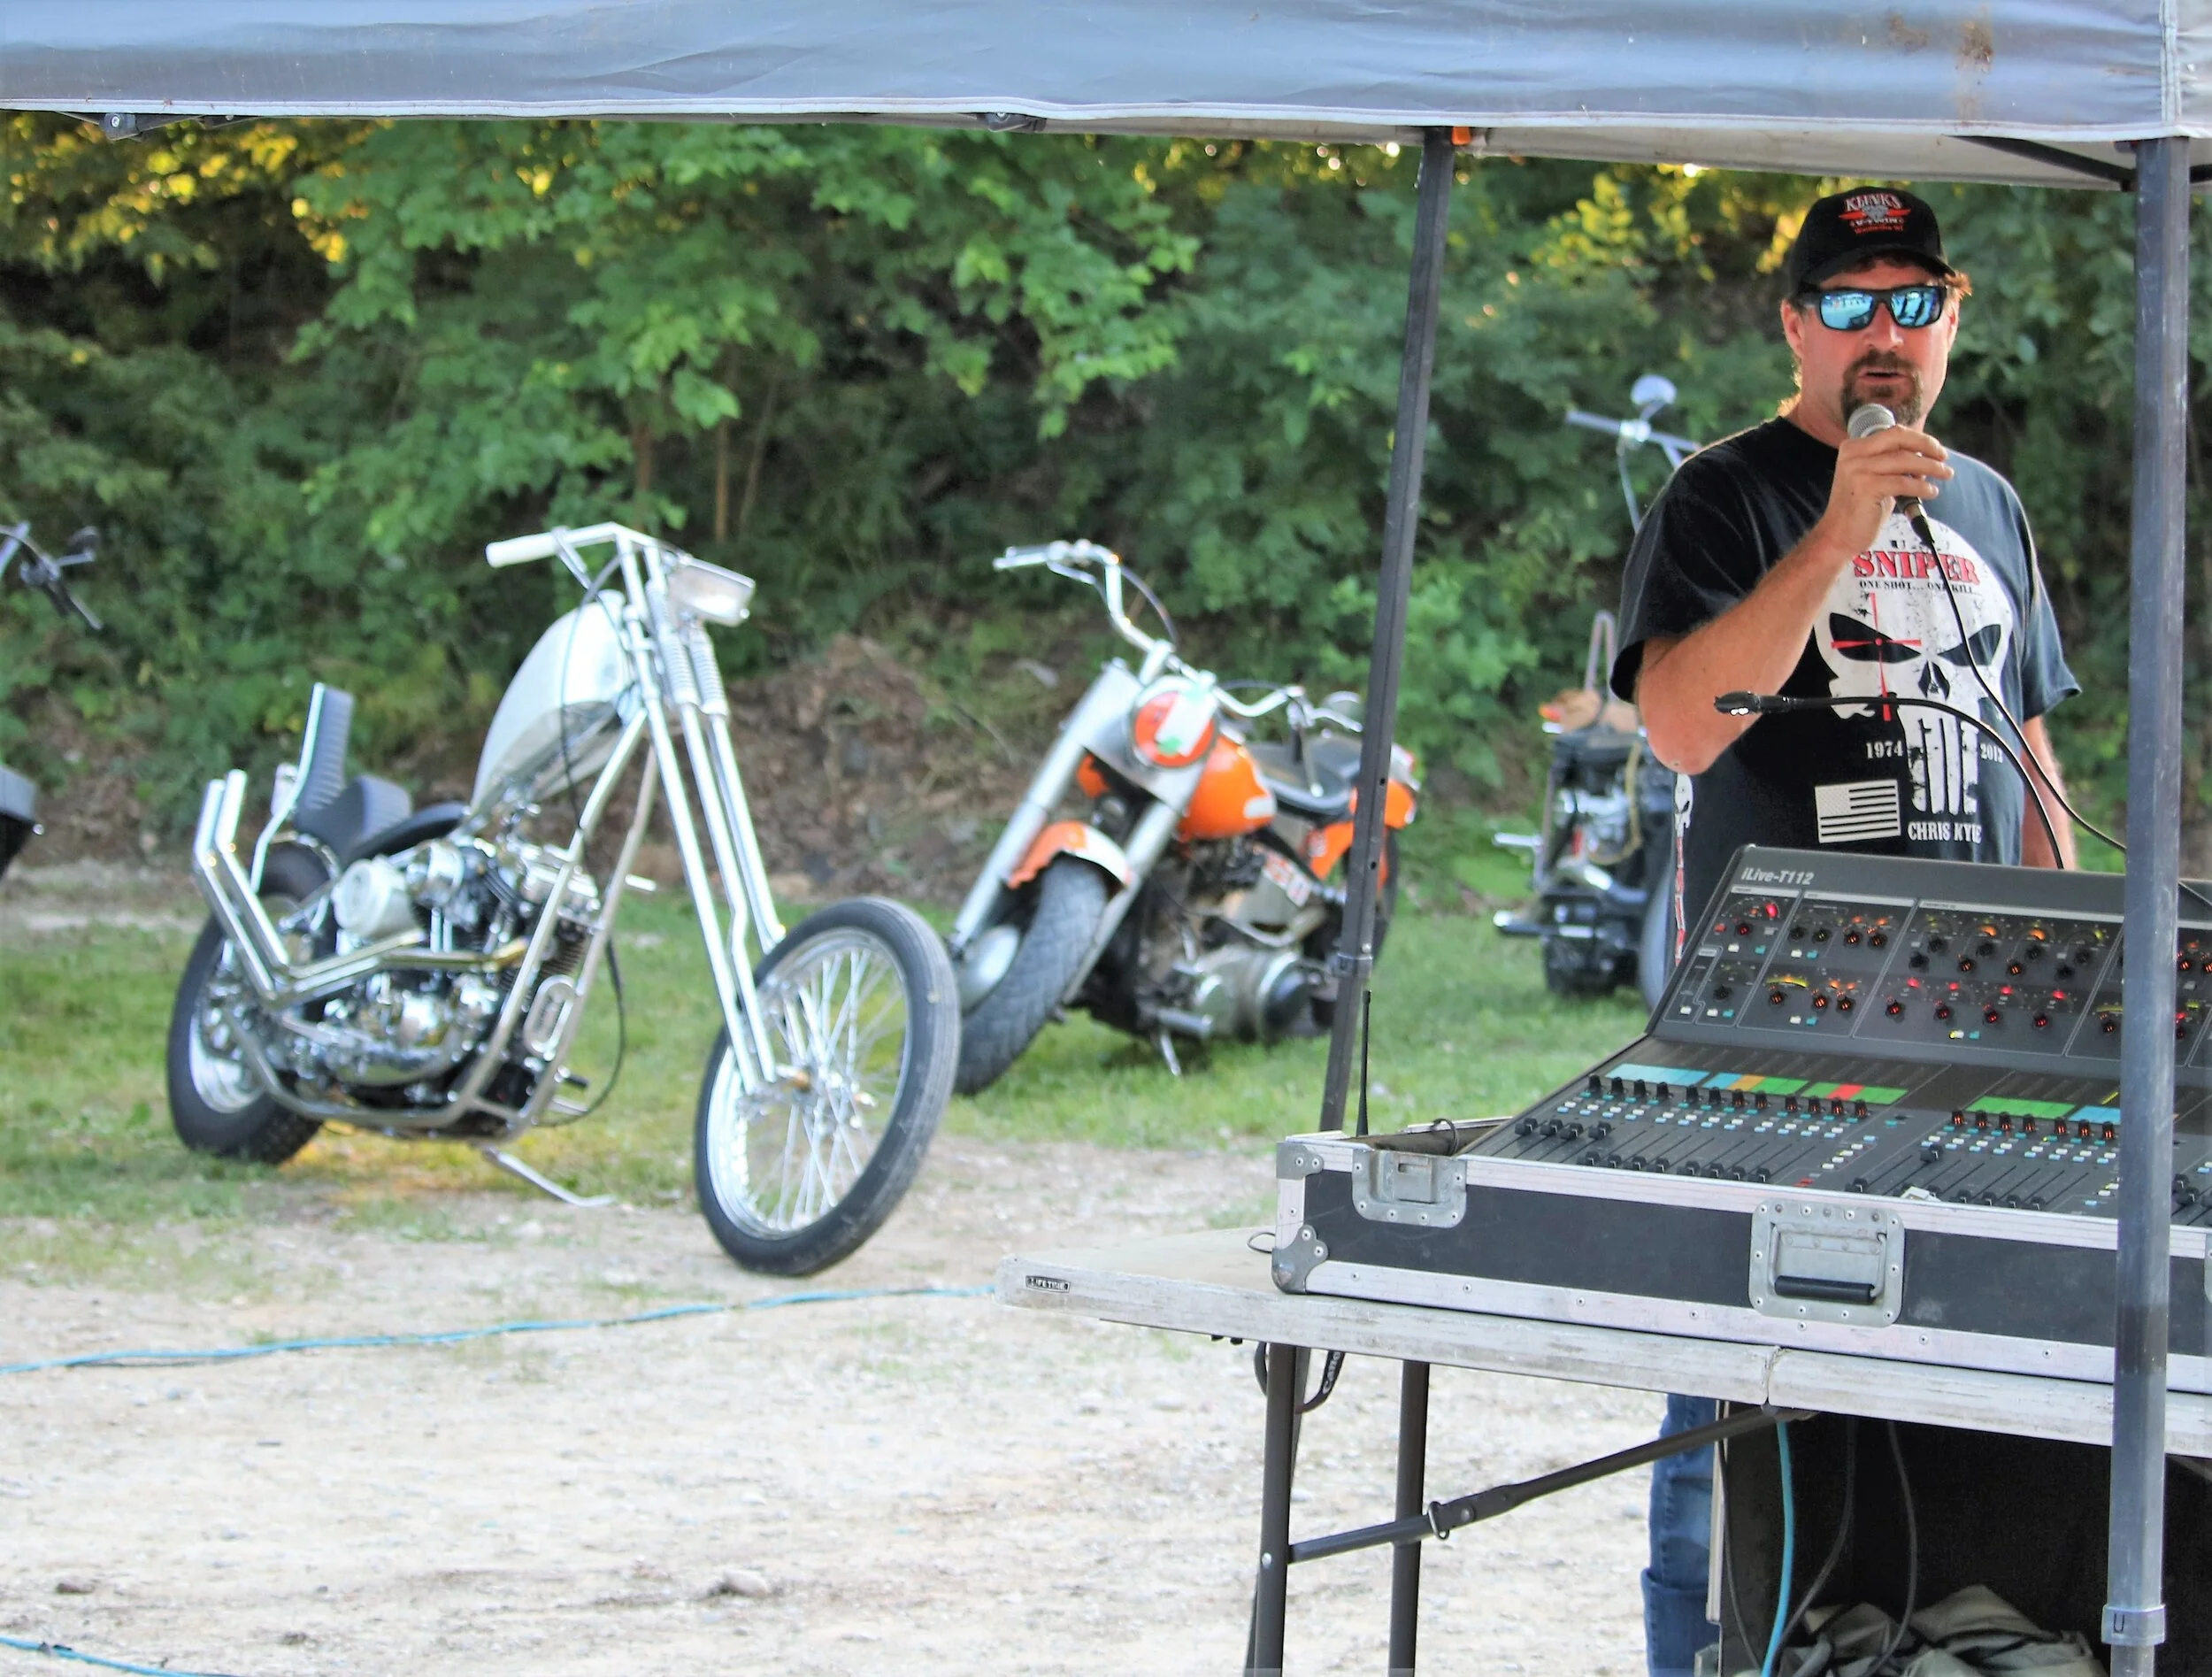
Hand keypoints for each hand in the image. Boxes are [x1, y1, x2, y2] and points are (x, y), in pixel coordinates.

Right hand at [1816, 425, 1953, 558]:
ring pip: (1905, 460)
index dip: (1920, 439)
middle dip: (1927, 446)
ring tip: (1945, 475)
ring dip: (1931, 468)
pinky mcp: (1866, 487)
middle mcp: (1853, 454)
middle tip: (1944, 458)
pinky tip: (1931, 492)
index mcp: (1853, 448)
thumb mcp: (1876, 479)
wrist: (1838, 535)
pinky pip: (1903, 483)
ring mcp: (1858, 470)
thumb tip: (1926, 456)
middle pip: (1899, 439)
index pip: (1894, 433)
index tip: (1937, 449)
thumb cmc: (1861, 508)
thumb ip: (1894, 464)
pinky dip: (1922, 487)